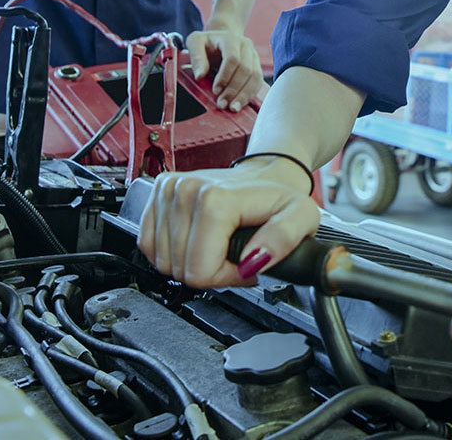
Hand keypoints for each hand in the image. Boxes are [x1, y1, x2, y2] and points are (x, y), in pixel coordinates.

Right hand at [137, 163, 318, 287]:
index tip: (247, 261)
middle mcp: (185, 190)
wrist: (265, 173)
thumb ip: (284, 239)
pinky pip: (149, 245)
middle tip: (236, 252)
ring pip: (164, 262)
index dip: (227, 277)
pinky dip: (174, 252)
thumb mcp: (301, 217)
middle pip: (181, 270)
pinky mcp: (159, 192)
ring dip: (193, 262)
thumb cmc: (279, 197)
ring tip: (220, 244)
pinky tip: (198, 239)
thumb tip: (253, 261)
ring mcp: (169, 189)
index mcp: (214, 199)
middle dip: (212, 271)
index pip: (199, 272)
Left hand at [186, 25, 266, 109]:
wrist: (221, 39)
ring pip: (255, 77)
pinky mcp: (256, 66)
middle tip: (222, 104)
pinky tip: (240, 104)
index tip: (215, 91)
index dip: (225, 77)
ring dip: (244, 95)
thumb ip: (196, 57)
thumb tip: (199, 76)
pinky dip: (250, 95)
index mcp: (230, 39)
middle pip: (245, 69)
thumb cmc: (207, 43)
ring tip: (233, 108)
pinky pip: (258, 82)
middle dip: (233, 90)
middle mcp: (245, 46)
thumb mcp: (195, 43)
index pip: (232, 58)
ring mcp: (253, 56)